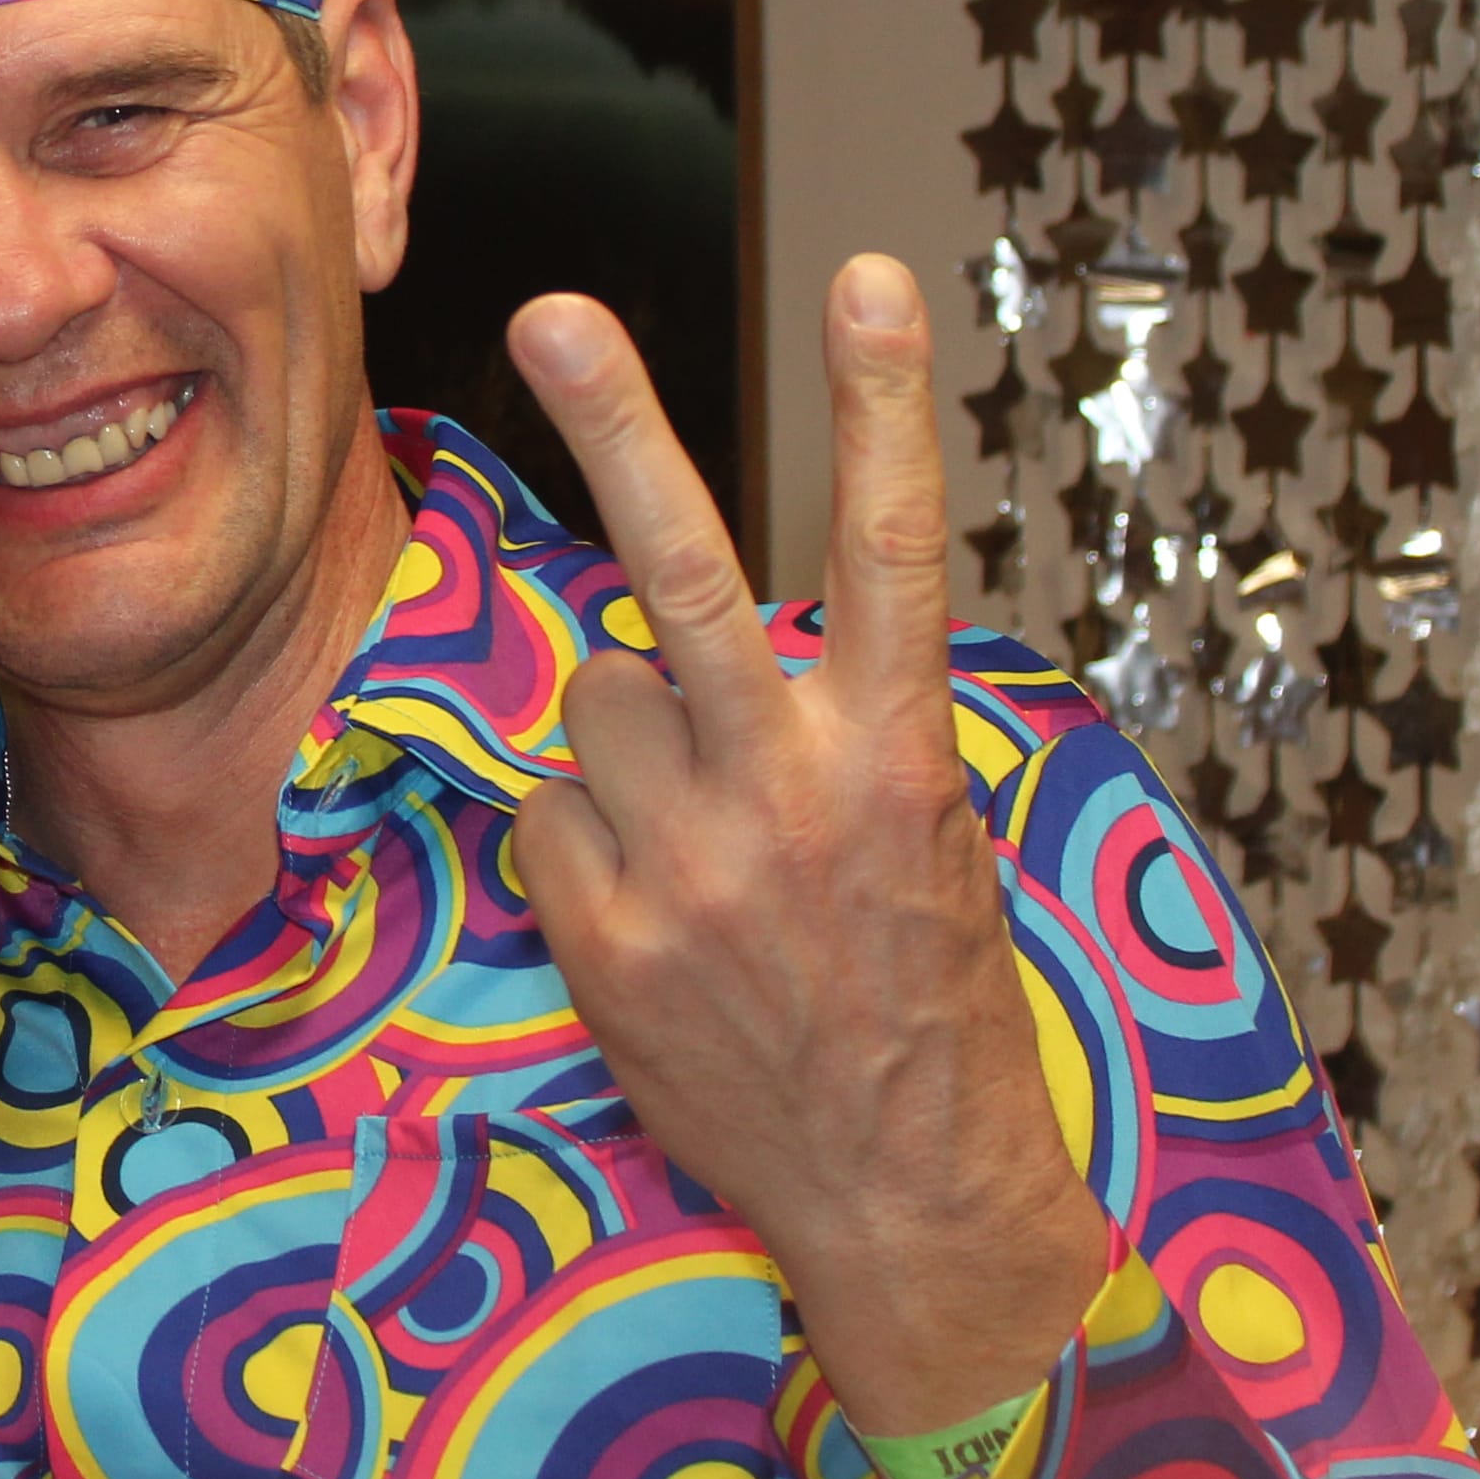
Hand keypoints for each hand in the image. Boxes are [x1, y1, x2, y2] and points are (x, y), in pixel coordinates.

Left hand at [499, 257, 1111, 1437]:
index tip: (866, 275)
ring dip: (626, 739)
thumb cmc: (928, 1003)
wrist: (910, 1203)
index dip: (882, 405)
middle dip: (621, 429)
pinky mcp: (604, 935)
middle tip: (551, 307)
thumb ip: (836, 726)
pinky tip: (653, 913)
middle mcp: (793, 791)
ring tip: (702, 841)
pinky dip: (583, 838)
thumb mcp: (929, 843)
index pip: (890, 546)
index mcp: (902, 753)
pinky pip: (550, 813)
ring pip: (597, 699)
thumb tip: (708, 638)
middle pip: (685, 574)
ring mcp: (689, 865)